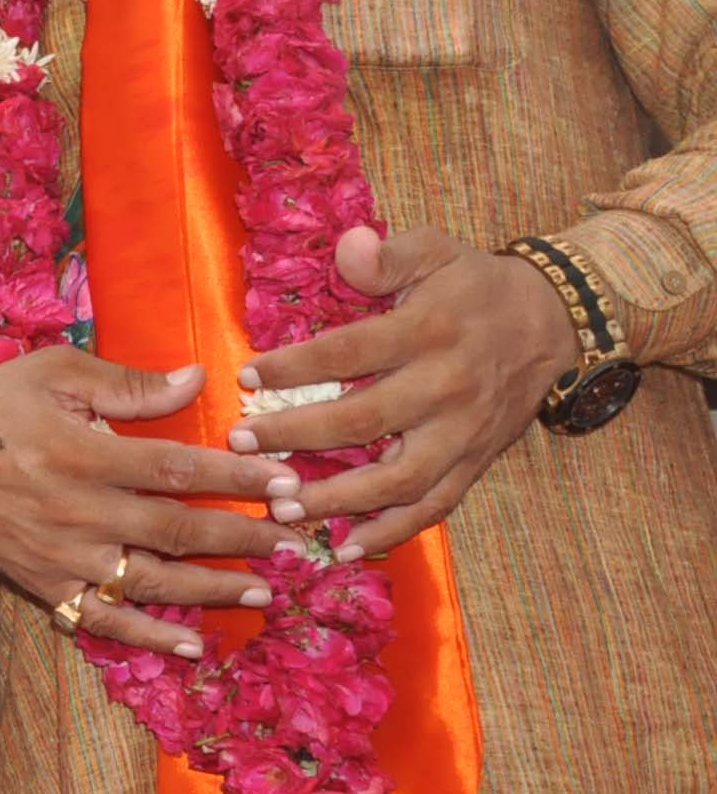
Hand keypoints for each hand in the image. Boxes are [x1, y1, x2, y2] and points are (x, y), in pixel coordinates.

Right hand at [0, 351, 299, 657]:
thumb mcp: (53, 372)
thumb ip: (126, 382)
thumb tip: (200, 379)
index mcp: (82, 452)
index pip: (176, 468)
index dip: (235, 475)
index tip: (284, 481)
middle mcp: (77, 511)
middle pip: (176, 530)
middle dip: (242, 535)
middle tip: (292, 538)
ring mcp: (62, 556)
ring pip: (150, 581)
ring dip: (212, 588)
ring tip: (264, 588)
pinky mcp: (44, 585)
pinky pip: (101, 621)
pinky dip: (147, 637)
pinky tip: (191, 645)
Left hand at [237, 225, 574, 556]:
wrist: (552, 323)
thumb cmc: (475, 285)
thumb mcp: (436, 250)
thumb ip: (388, 254)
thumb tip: (348, 247)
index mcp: (428, 332)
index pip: (349, 353)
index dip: (295, 367)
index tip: (247, 376)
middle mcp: (446, 388)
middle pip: (364, 421)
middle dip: (297, 437)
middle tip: (241, 446)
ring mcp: (463, 432)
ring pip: (398, 478)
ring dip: (338, 498)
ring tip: (282, 507)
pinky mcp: (475, 462)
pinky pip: (434, 505)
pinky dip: (393, 530)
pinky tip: (346, 546)